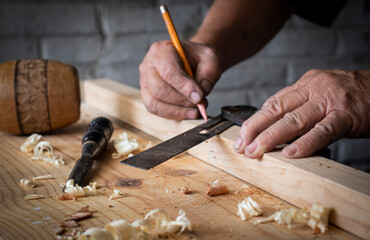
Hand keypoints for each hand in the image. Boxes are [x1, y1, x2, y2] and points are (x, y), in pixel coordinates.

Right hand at [139, 40, 220, 119]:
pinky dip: (172, 114)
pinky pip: (155, 109)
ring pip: (155, 102)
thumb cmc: (199, 58)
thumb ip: (207, 76)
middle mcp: (148, 64)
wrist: (193, 60)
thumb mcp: (210, 60)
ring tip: (195, 110)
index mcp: (162, 50)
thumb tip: (199, 98)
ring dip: (177, 110)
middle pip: (159, 89)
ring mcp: (145, 80)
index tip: (199, 97)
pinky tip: (186, 113)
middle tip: (200, 103)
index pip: (169, 71)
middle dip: (182, 101)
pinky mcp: (146, 94)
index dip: (184, 87)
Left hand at [233, 69, 369, 158]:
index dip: (255, 121)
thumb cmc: (350, 96)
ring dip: (271, 137)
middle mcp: (314, 89)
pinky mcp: (346, 115)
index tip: (242, 136)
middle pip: (276, 109)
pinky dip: (305, 143)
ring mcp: (329, 101)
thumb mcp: (321, 93)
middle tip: (242, 145)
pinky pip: (322, 131)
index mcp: (305, 84)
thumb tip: (274, 125)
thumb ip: (299, 106)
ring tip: (256, 151)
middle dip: (255, 128)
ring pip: (294, 119)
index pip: (273, 103)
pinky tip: (290, 153)